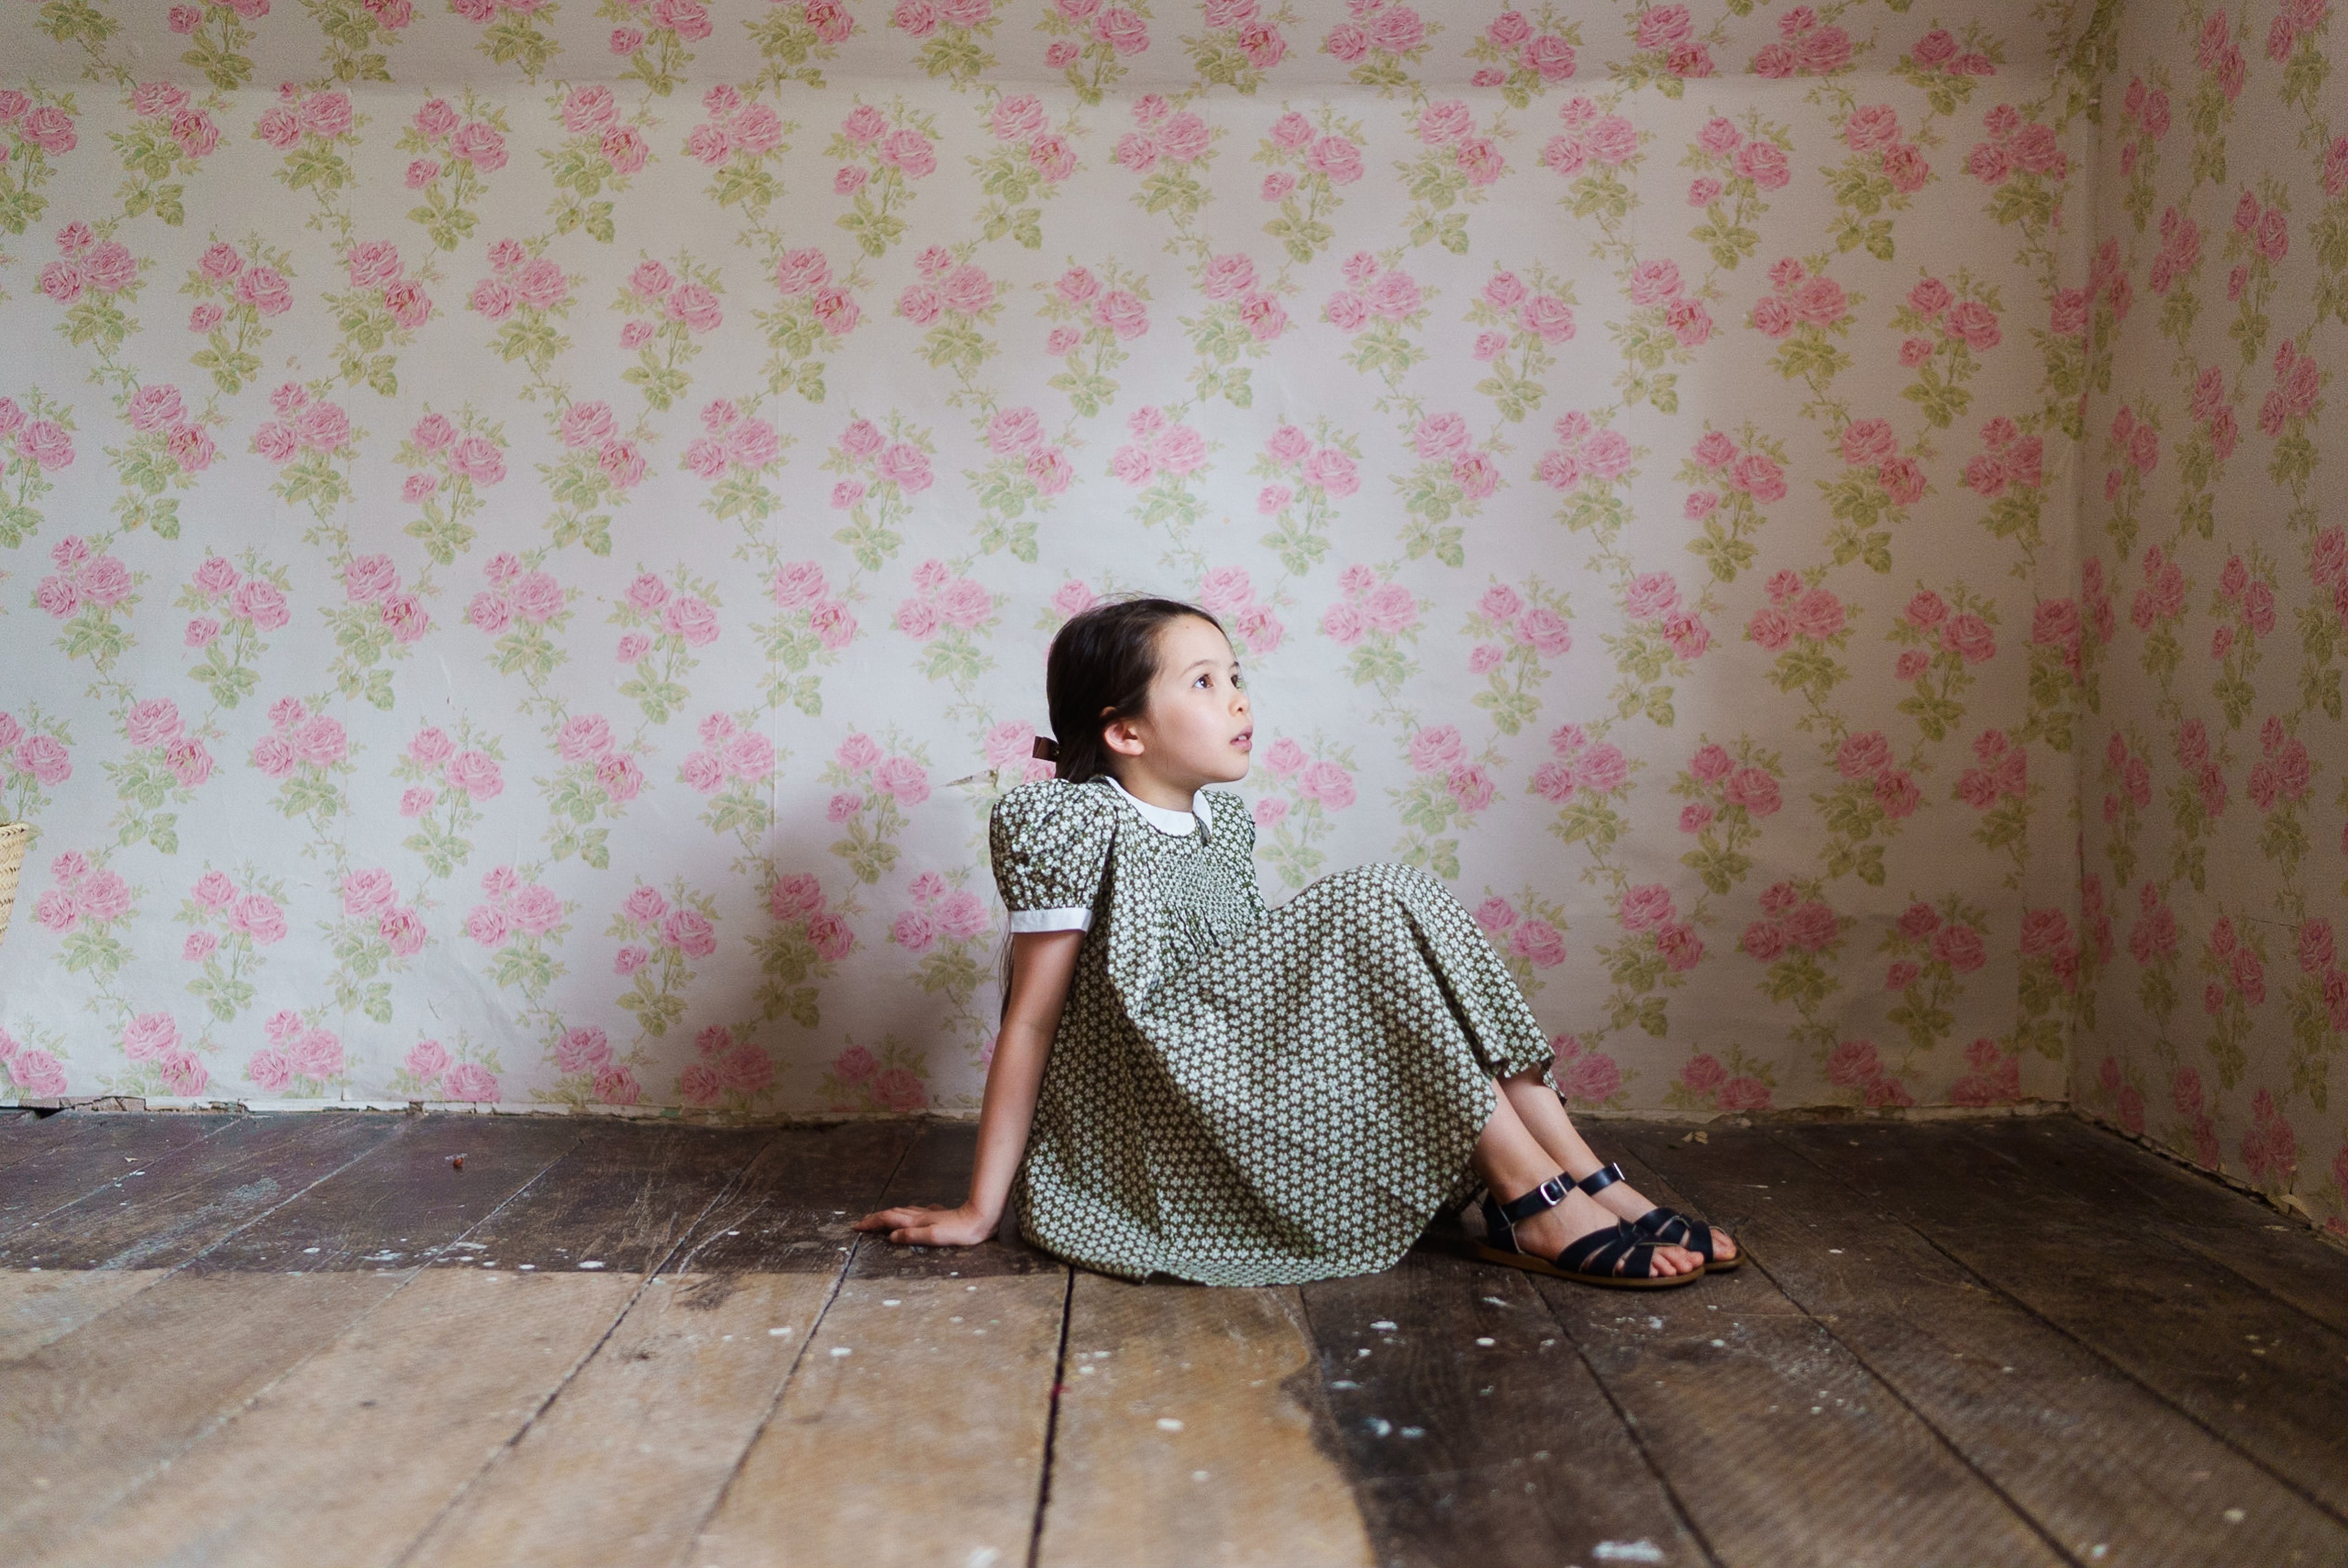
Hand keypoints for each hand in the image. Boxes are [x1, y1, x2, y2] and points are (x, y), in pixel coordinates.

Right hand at [851, 1200, 998, 1247]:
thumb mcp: (934, 1237)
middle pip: (892, 1214)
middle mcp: (920, 1215)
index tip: (857, 1227)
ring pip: (903, 1212)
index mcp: (916, 1221)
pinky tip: (911, 1215)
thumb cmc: (959, 1231)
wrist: (980, 1218)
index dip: (871, 1223)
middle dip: (875, 1218)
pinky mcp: (938, 1215)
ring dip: (888, 1215)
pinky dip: (905, 1214)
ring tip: (879, 1219)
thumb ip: (911, 1236)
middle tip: (862, 1224)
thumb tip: (890, 1236)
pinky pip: (915, 1213)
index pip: (888, 1220)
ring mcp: (929, 1214)